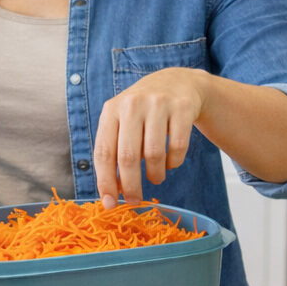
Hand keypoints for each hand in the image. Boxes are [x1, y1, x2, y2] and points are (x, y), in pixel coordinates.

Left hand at [93, 67, 208, 208]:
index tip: (110, 203)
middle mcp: (132, 104)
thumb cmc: (143, 111)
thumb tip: (112, 193)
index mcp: (111, 110)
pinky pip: (178, 147)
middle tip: (135, 200)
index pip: (104, 152)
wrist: (177, 81)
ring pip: (154, 154)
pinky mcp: (182, 107)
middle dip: (131, 185)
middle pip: (128, 156)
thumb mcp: (122, 121)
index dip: (106, 181)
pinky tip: (170, 162)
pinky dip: (174, 163)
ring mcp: (158, 104)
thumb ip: (114, 151)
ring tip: (156, 178)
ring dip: (155, 175)